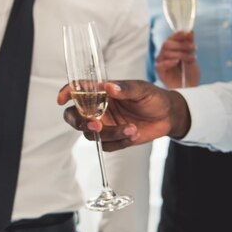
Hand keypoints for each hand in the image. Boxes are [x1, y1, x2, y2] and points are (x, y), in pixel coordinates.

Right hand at [57, 80, 190, 150]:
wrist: (168, 115)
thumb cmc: (153, 97)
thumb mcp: (141, 89)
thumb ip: (124, 88)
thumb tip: (109, 86)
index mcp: (100, 92)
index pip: (77, 91)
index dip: (66, 93)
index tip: (62, 99)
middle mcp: (98, 109)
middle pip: (74, 116)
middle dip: (80, 122)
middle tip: (95, 125)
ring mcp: (104, 125)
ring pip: (91, 134)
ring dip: (110, 134)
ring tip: (132, 128)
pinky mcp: (113, 139)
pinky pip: (107, 145)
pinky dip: (120, 141)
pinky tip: (134, 134)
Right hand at [155, 31, 199, 87]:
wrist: (190, 88)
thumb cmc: (190, 74)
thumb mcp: (192, 57)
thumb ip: (189, 45)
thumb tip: (190, 32)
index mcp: (171, 49)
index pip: (171, 38)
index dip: (178, 34)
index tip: (186, 33)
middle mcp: (164, 54)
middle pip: (167, 44)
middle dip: (182, 45)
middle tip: (194, 48)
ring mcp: (161, 63)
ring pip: (166, 52)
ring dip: (180, 54)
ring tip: (191, 59)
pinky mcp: (160, 72)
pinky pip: (161, 65)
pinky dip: (169, 62)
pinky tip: (177, 62)